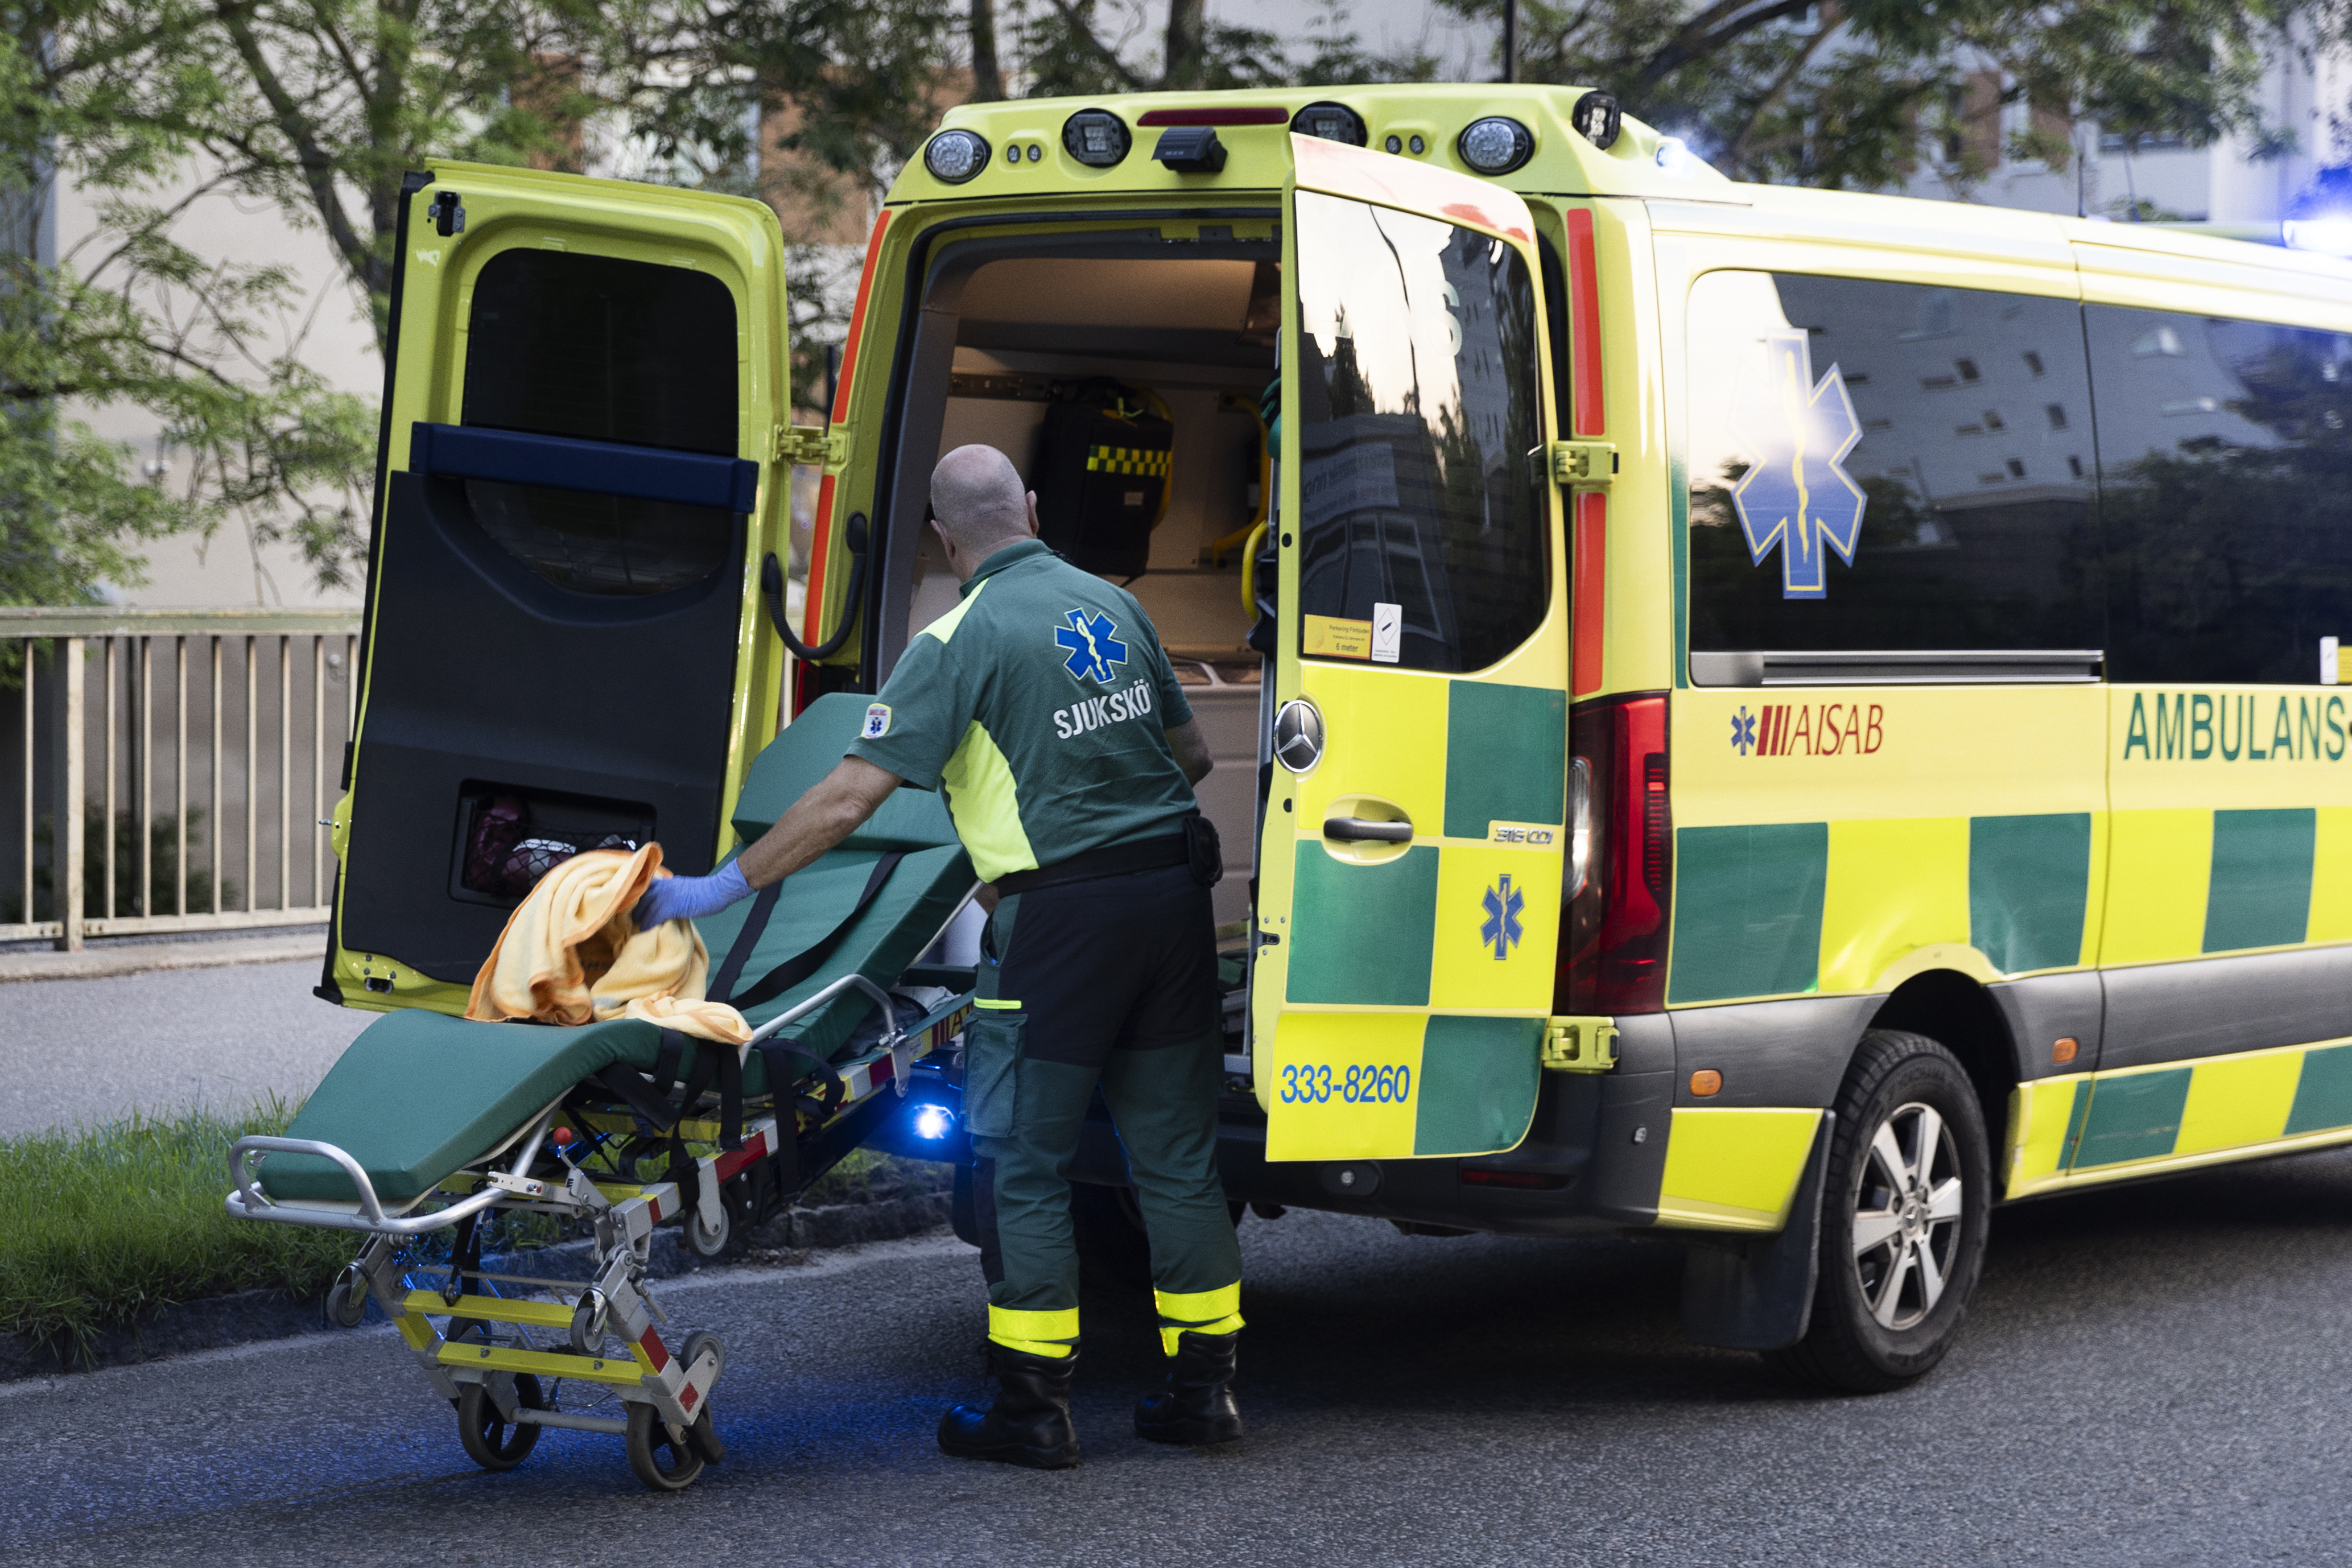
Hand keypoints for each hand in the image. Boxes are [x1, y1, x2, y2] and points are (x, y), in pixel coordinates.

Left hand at [633, 860, 751, 926]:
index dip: (634, 897)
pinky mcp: (671, 905)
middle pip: (639, 897)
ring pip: (644, 907)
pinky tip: (646, 930)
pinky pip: (654, 916)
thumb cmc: (703, 893)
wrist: (716, 891)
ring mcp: (665, 894)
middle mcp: (661, 886)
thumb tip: (660, 905)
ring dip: (639, 919)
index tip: (629, 908)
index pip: (642, 887)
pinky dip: (649, 924)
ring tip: (636, 928)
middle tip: (630, 921)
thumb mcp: (682, 888)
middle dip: (633, 909)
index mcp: (664, 882)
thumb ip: (669, 893)